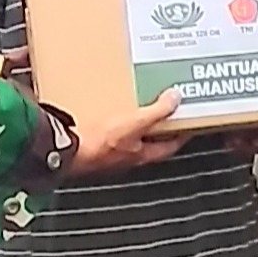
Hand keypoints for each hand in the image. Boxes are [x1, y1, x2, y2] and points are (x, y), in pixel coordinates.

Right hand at [71, 91, 186, 175]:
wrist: (69, 150)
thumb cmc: (101, 144)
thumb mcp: (135, 123)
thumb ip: (156, 112)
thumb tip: (174, 99)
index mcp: (143, 155)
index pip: (171, 146)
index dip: (181, 134)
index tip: (188, 122)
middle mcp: (130, 157)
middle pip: (152, 142)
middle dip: (159, 127)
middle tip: (165, 110)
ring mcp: (113, 154)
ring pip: (133, 138)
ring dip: (138, 124)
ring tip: (140, 106)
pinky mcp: (98, 146)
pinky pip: (114, 133)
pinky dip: (118, 123)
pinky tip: (113, 111)